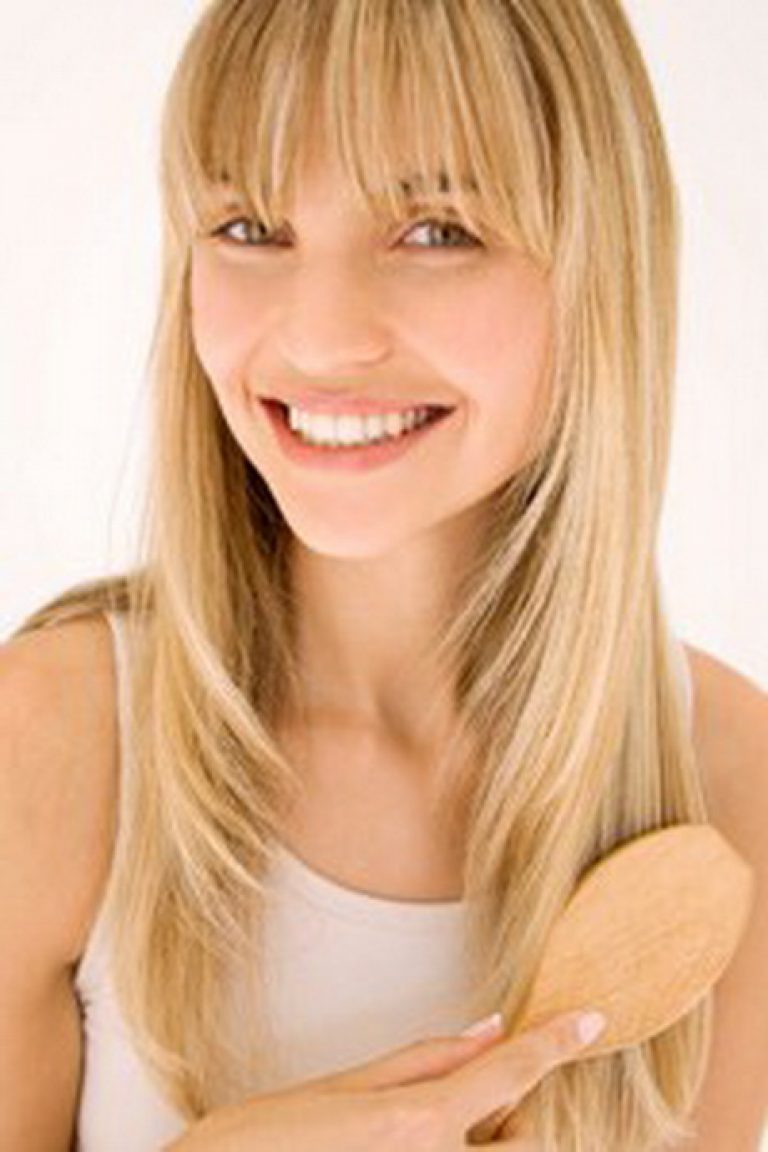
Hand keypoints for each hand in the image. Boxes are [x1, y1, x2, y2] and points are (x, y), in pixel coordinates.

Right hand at [165, 1009, 603, 1149]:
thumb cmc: (260, 1140)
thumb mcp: (341, 1085)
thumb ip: (424, 1061)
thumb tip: (488, 1030)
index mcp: (417, 1123)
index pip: (511, 1074)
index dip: (557, 1042)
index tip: (593, 1020)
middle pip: (530, 1147)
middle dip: (522, 1121)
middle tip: (481, 1103)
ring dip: (492, 1147)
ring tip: (438, 1130)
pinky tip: (419, 1146)